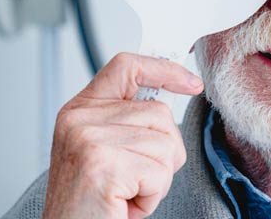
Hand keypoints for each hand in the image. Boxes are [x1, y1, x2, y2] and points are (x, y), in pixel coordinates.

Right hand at [42, 52, 203, 218]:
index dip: (164, 69)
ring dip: (158, 178)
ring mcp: (88, 139)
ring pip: (165, 143)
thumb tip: (170, 93)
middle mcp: (79, 119)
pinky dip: (152, 196)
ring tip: (127, 192)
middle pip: (159, 113)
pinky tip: (125, 204)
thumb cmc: (91, 201)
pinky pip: (159, 172)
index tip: (191, 83)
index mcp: (80, 110)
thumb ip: (129, 119)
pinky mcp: (102, 164)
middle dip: (163, 151)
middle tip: (135, 178)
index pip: (127, 67)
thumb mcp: (105, 150)